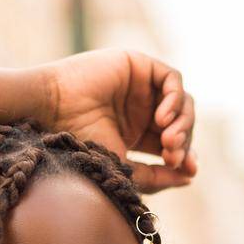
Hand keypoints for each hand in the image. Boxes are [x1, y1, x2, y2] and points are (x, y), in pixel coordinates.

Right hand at [41, 49, 197, 191]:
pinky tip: (162, 119)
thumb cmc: (80, 141)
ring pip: (182, 103)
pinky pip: (173, 80)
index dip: (185, 157)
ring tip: (168, 141)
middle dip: (183, 143)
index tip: (187, 170)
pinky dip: (175, 100)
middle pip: (182, 124)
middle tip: (172, 157)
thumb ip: (156, 176)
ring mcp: (142, 87)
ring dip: (182, 124)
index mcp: (137, 133)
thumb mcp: (123, 167)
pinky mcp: (139, 65)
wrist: (54, 110)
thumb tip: (189, 177)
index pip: (175, 144)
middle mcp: (142, 109)